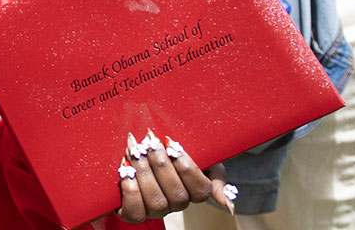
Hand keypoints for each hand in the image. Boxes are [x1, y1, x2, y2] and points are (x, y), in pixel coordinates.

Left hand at [113, 132, 233, 222]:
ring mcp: (155, 211)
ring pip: (156, 202)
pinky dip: (130, 190)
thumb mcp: (201, 158)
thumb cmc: (173, 152)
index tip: (172, 143)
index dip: (187, 168)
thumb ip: (216, 178)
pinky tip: (126, 170)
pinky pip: (135, 212)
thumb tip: (228, 207)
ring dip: (144, 173)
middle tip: (150, 142)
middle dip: (161, 165)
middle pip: (177, 195)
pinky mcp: (133, 213)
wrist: (141, 149)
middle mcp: (175, 205)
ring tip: (135, 151)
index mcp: (193, 192)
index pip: (201, 190)